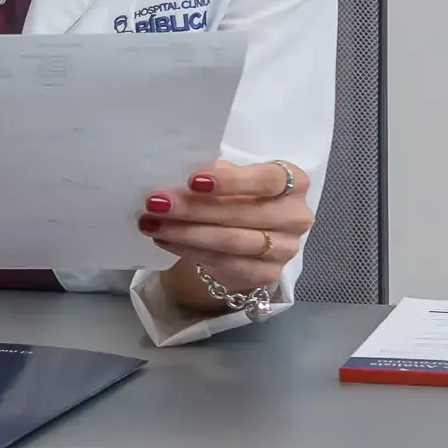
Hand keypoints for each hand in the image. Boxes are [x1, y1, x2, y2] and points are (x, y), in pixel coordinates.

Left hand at [138, 156, 314, 313]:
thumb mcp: (231, 179)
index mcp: (293, 182)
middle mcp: (296, 216)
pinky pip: (224, 263)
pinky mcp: (267, 273)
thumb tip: (174, 175)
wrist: (248, 236)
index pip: (266, 179)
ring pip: (230, 241)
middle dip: (193, 209)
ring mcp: (285, 248)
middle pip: (242, 213)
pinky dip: (189, 251)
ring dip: (185, 232)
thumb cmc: (239, 196)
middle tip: (156, 203)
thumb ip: (214, 174)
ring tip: (151, 224)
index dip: (230, 181)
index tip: (192, 181)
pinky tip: (165, 240)